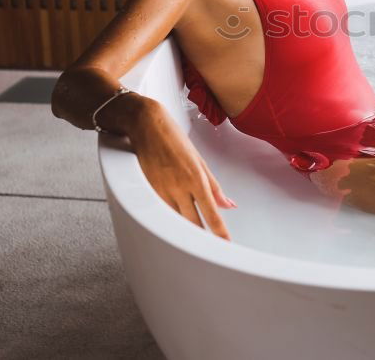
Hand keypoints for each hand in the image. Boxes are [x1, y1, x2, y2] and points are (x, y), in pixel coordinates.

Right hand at [128, 104, 235, 239]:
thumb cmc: (174, 139)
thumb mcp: (200, 160)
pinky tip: (175, 226)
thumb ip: (214, 186)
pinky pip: (161, 212)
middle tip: (211, 248)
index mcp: (196, 178)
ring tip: (195, 242)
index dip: (219, 231)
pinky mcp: (148, 191)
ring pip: (176, 221)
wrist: (147, 125)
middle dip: (202, 238)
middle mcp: (179, 187)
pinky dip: (170, 221)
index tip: (225, 243)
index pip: (211, 212)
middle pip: (193, 223)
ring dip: (185, 232)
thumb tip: (228, 204)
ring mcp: (162, 190)